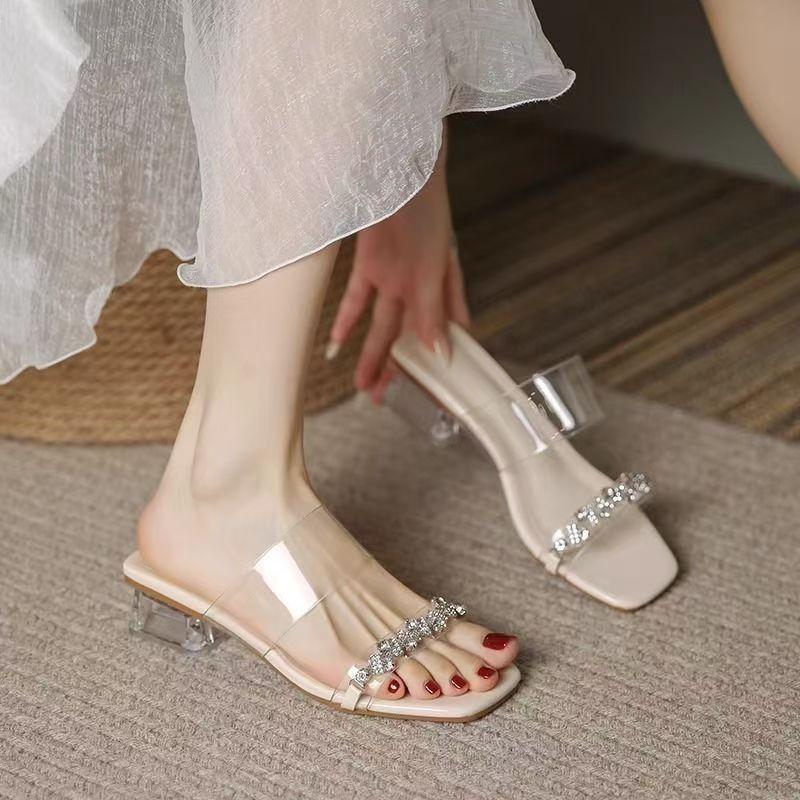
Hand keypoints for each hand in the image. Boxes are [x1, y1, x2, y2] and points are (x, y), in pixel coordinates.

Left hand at [326, 124, 470, 402]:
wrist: (396, 163)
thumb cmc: (426, 209)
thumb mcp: (433, 265)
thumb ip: (435, 311)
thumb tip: (443, 355)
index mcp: (442, 287)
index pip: (443, 336)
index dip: (438, 364)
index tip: (434, 395)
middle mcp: (420, 286)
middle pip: (407, 336)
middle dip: (397, 368)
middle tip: (383, 399)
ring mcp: (394, 275)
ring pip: (381, 325)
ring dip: (372, 353)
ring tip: (362, 385)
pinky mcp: (369, 262)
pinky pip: (357, 300)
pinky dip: (347, 322)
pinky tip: (336, 345)